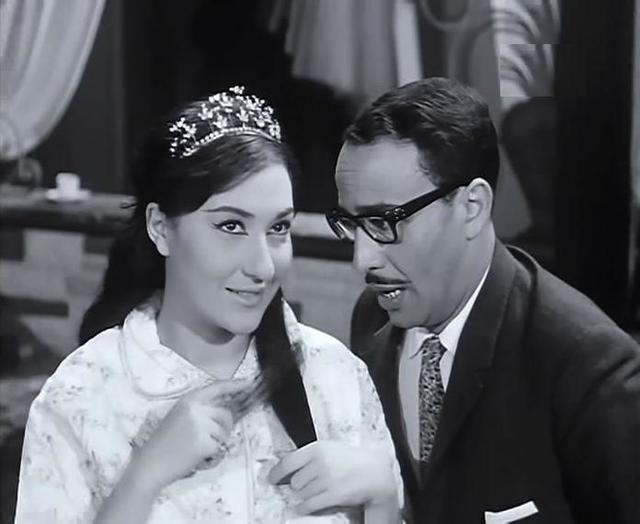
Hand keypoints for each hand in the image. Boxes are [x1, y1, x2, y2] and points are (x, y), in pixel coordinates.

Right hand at [131, 379, 253, 491]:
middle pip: (226, 414)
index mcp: (189, 400)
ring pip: (225, 431)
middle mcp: (197, 409)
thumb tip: (227, 408)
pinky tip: (196, 455)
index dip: (235, 385)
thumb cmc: (164, 442)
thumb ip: (201, 409)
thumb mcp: (180, 416)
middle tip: (208, 438)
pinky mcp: (205, 442)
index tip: (248, 382)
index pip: (217, 387)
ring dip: (217, 440)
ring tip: (198, 446)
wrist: (151, 463)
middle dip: (224, 427)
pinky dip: (212, 453)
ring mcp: (201, 425)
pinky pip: (219, 445)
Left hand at [268, 440, 396, 514]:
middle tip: (306, 486)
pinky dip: (303, 508)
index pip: (288, 461)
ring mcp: (326, 479)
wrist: (374, 472)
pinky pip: (309, 505)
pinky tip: (303, 507)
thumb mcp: (329, 449)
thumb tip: (288, 471)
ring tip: (314, 493)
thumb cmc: (350, 459)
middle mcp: (320, 462)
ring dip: (303, 496)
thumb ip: (310, 457)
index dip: (276, 472)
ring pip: (301, 493)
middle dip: (298, 486)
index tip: (270, 479)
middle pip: (295, 481)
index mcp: (317, 448)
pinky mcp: (333, 495)